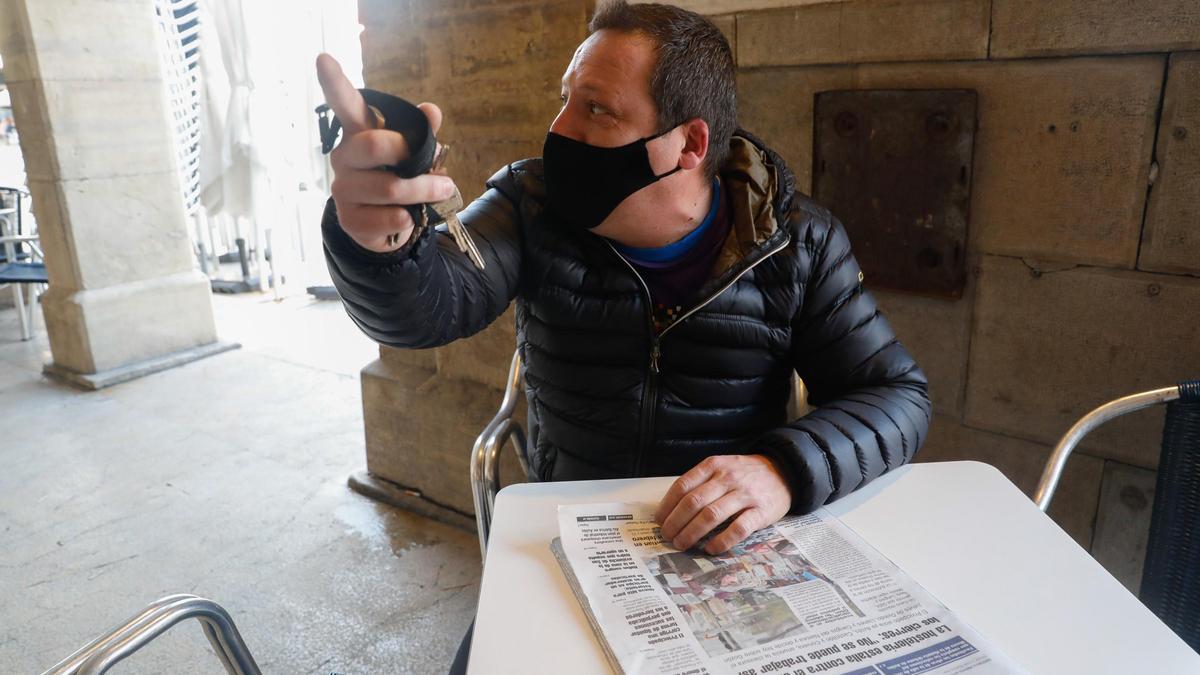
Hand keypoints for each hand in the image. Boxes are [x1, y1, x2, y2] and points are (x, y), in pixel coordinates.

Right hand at [315, 53, 456, 251]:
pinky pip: (387, 218)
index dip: (334, 83)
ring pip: (389, 187)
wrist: (390, 224)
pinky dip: (408, 218)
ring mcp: (343, 189)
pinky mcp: (349, 219)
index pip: (345, 105)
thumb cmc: (401, 178)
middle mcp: (344, 157)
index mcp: (359, 133)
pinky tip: (409, 217)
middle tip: (438, 165)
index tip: (323, 58)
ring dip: (424, 191)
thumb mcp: (416, 154)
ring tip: (442, 190)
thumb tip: (431, 111)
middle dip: (412, 156)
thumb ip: (423, 133)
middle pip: (373, 146)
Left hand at [654, 455, 791, 554]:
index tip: (659, 520)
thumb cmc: (745, 474)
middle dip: (675, 522)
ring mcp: (745, 494)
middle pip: (693, 502)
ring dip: (691, 533)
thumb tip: (672, 508)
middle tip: (667, 536)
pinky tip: (710, 549)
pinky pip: (738, 529)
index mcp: (713, 466)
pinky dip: (721, 541)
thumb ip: (701, 482)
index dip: (667, 505)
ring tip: (681, 544)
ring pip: (711, 516)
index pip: (682, 486)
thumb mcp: (722, 467)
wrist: (785, 471)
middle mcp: (727, 478)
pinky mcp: (761, 511)